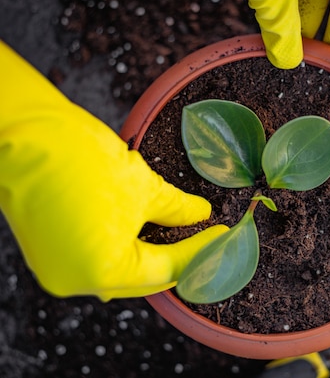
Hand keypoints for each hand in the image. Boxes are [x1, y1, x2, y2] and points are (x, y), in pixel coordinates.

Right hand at [0, 41, 228, 300]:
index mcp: (104, 270)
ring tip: (182, 239)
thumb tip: (200, 214)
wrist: (19, 132)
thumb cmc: (79, 157)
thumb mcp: (142, 185)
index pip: (168, 269)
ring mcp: (58, 270)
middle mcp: (77, 281)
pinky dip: (124, 251)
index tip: (224, 234)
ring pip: (120, 273)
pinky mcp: (48, 254)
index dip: (200, 250)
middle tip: (207, 241)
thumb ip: (177, 208)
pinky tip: (145, 235)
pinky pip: (98, 261)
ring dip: (151, 258)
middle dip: (178, 261)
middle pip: (144, 279)